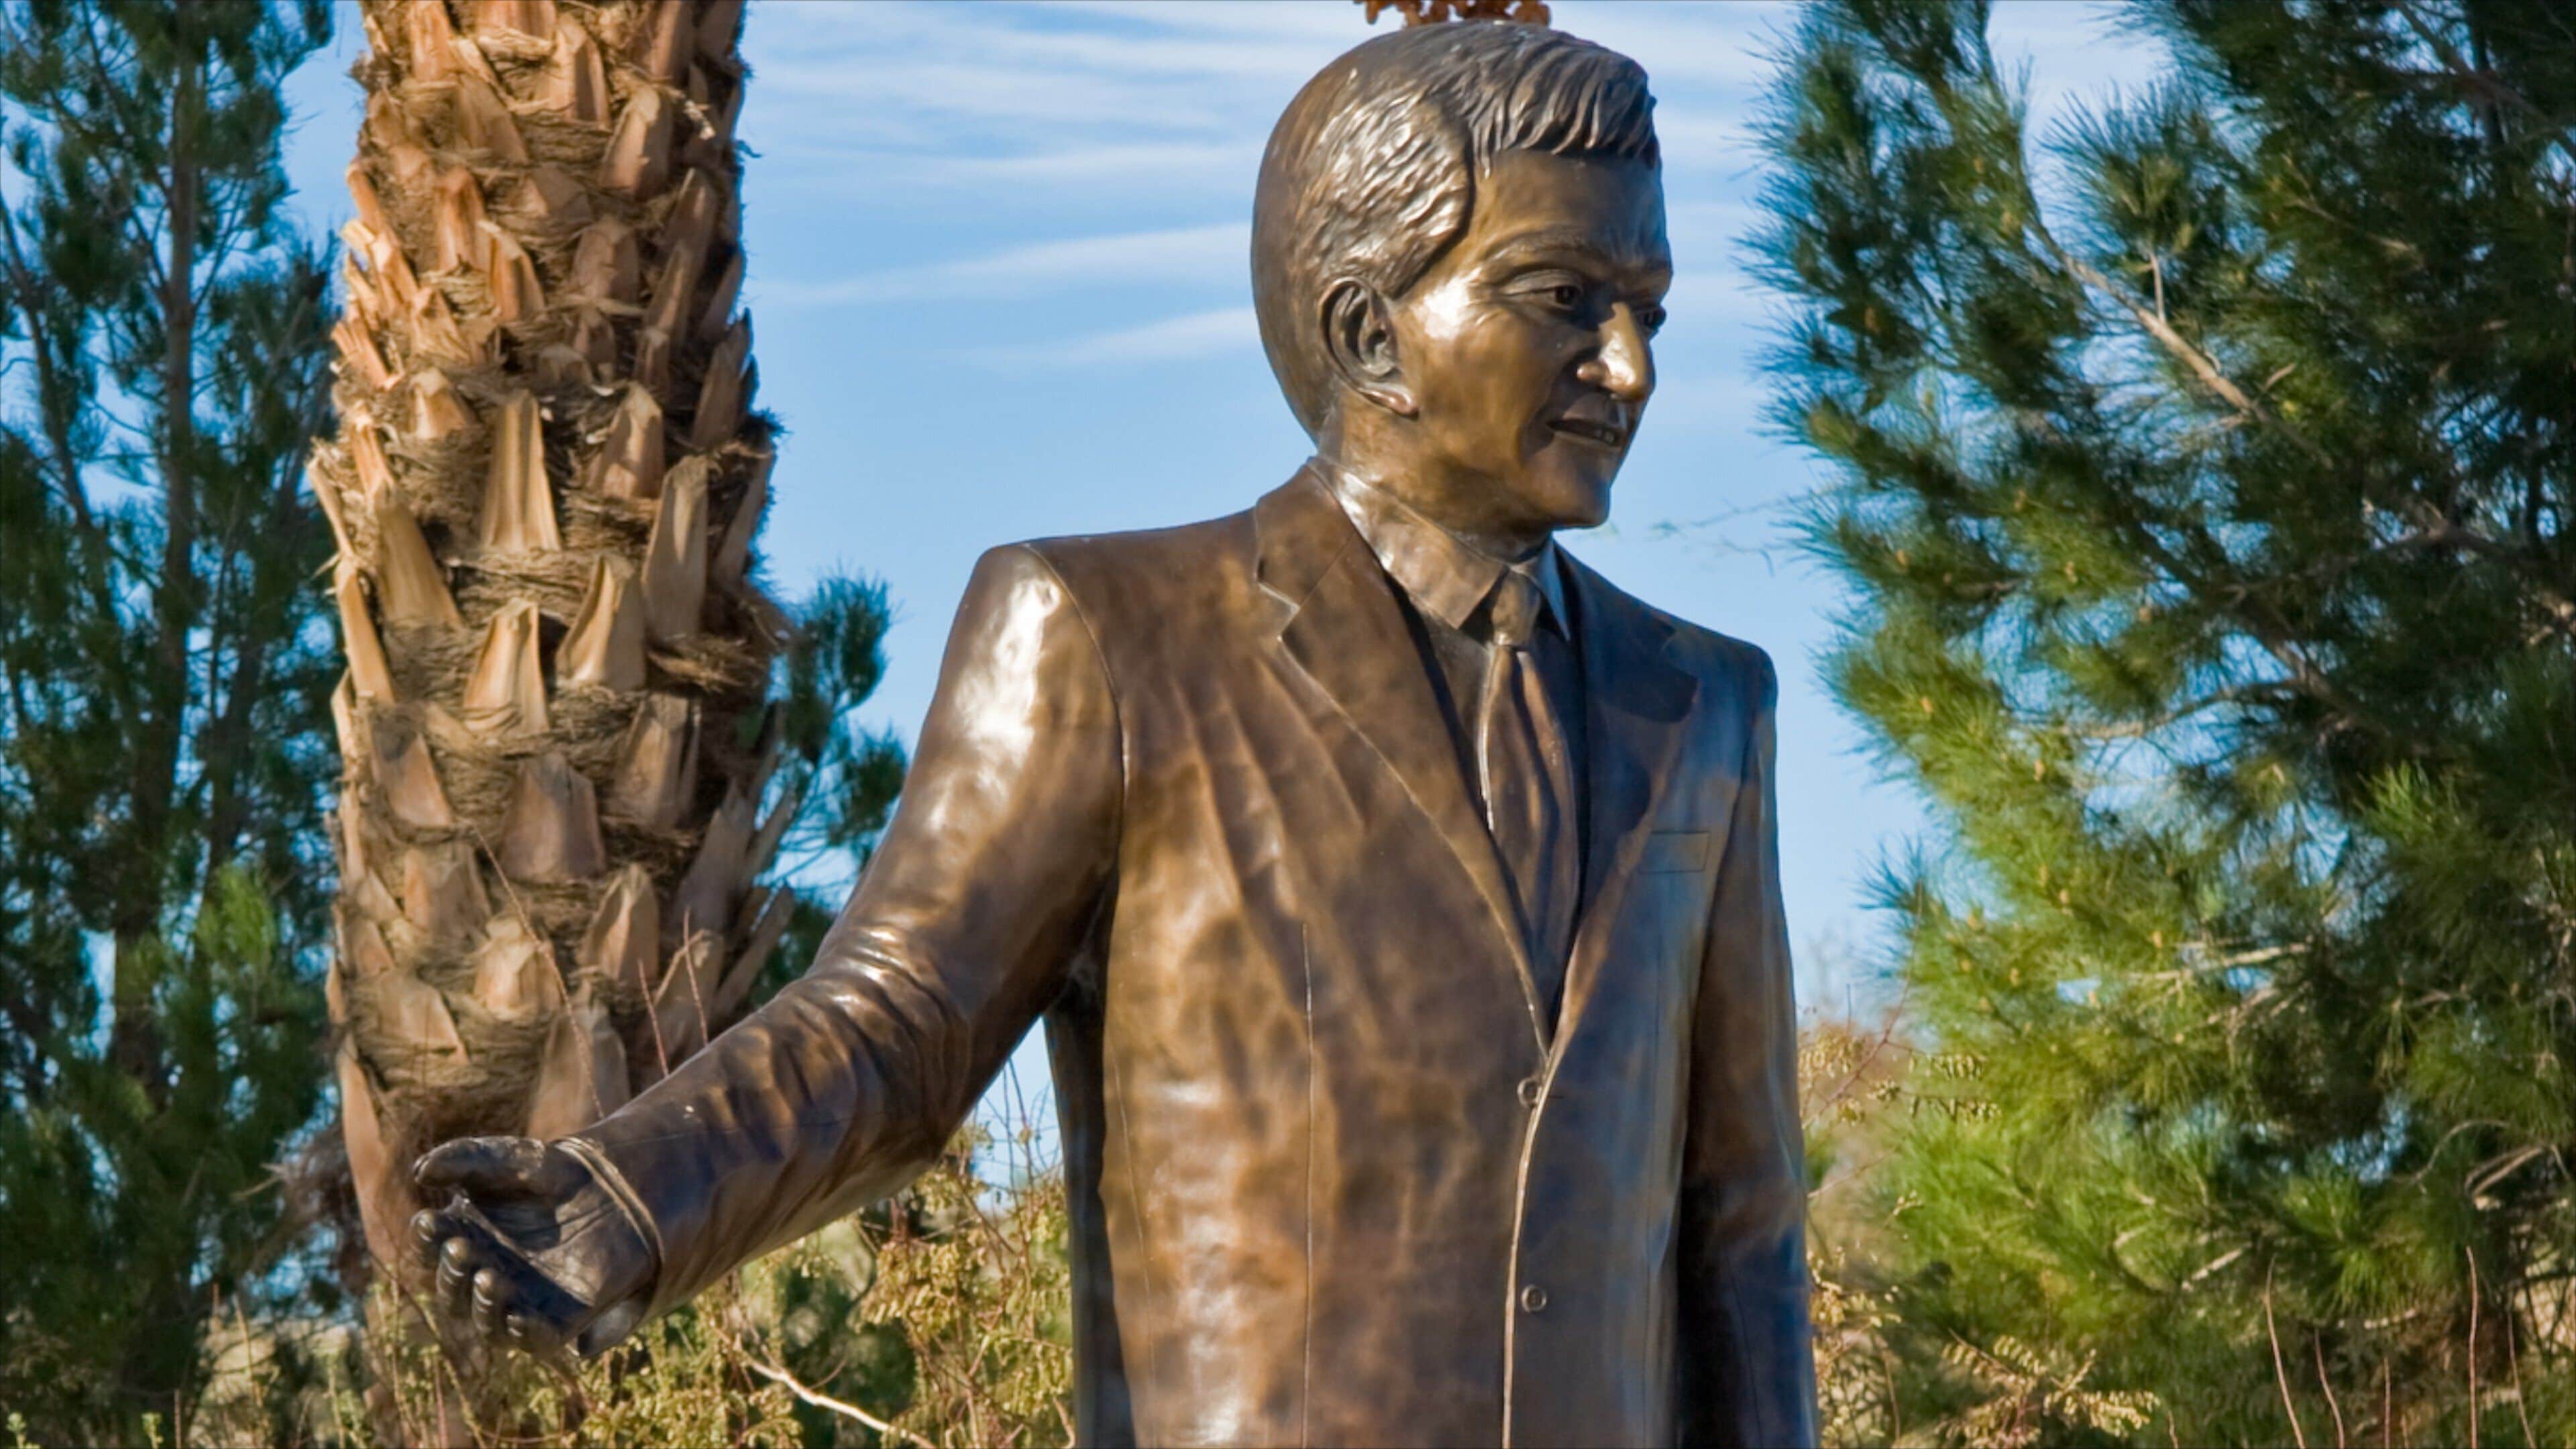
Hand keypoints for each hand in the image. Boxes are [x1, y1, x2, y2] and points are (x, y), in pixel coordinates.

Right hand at [410, 1137, 657, 1363]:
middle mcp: (485, 1277)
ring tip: (488, 1277)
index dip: (425, 1240)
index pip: (430, 1251)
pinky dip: (525, 1334)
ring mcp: (520, 1303)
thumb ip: (464, 1159)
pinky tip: (519, 1318)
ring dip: (481, 1307)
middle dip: (450, 1274)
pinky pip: (536, 1341)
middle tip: (459, 1247)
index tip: (430, 1218)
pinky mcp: (559, 1321)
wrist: (614, 1190)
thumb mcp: (509, 1159)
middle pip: (452, 1292)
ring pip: (487, 1325)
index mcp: (464, 1242)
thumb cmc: (553, 1176)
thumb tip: (419, 1171)